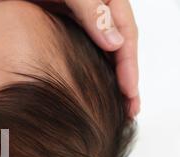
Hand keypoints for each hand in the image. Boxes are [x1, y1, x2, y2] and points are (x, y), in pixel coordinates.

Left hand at [0, 0, 139, 117]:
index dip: (129, 66)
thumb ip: (91, 10)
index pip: (127, 36)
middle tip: (129, 110)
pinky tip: (89, 91)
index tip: (129, 93)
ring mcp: (81, 23)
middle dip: (125, 80)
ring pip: (102, 54)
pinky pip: (84, 54)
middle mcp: (97, 12)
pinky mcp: (64, 30)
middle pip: (118, 49)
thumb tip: (115, 42)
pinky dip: (91, 73)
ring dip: (110, 80)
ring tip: (117, 107)